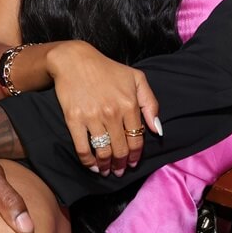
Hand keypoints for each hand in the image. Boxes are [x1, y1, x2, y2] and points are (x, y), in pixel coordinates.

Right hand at [45, 40, 159, 175]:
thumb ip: (151, 104)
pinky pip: (83, 148)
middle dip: (122, 165)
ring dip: (106, 166)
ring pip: (103, 151)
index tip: (133, 163)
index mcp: (129, 104)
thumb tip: (157, 130)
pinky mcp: (74, 119)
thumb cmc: (108, 70)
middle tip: (120, 171)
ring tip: (106, 171)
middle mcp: (113, 113)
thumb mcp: (137, 79)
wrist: (75, 61)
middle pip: (121, 149)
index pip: (137, 138)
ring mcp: (93, 117)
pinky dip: (88, 161)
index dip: (136, 155)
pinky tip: (92, 166)